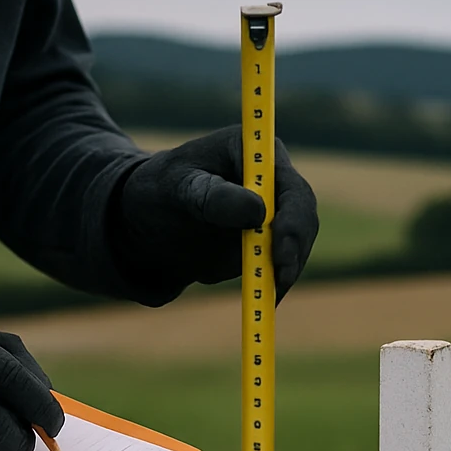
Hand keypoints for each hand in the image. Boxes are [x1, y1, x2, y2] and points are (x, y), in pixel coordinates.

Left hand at [115, 125, 318, 302]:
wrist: (146, 222)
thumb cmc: (158, 191)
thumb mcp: (178, 189)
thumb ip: (214, 197)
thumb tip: (258, 211)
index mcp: (254, 152)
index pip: (288, 183)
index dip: (292, 216)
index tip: (279, 245)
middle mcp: (271, 177)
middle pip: (303, 213)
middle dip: (295, 248)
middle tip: (280, 280)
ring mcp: (273, 209)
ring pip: (299, 241)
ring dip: (289, 268)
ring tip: (268, 295)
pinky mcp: (267, 238)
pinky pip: (283, 261)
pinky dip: (278, 280)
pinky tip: (266, 299)